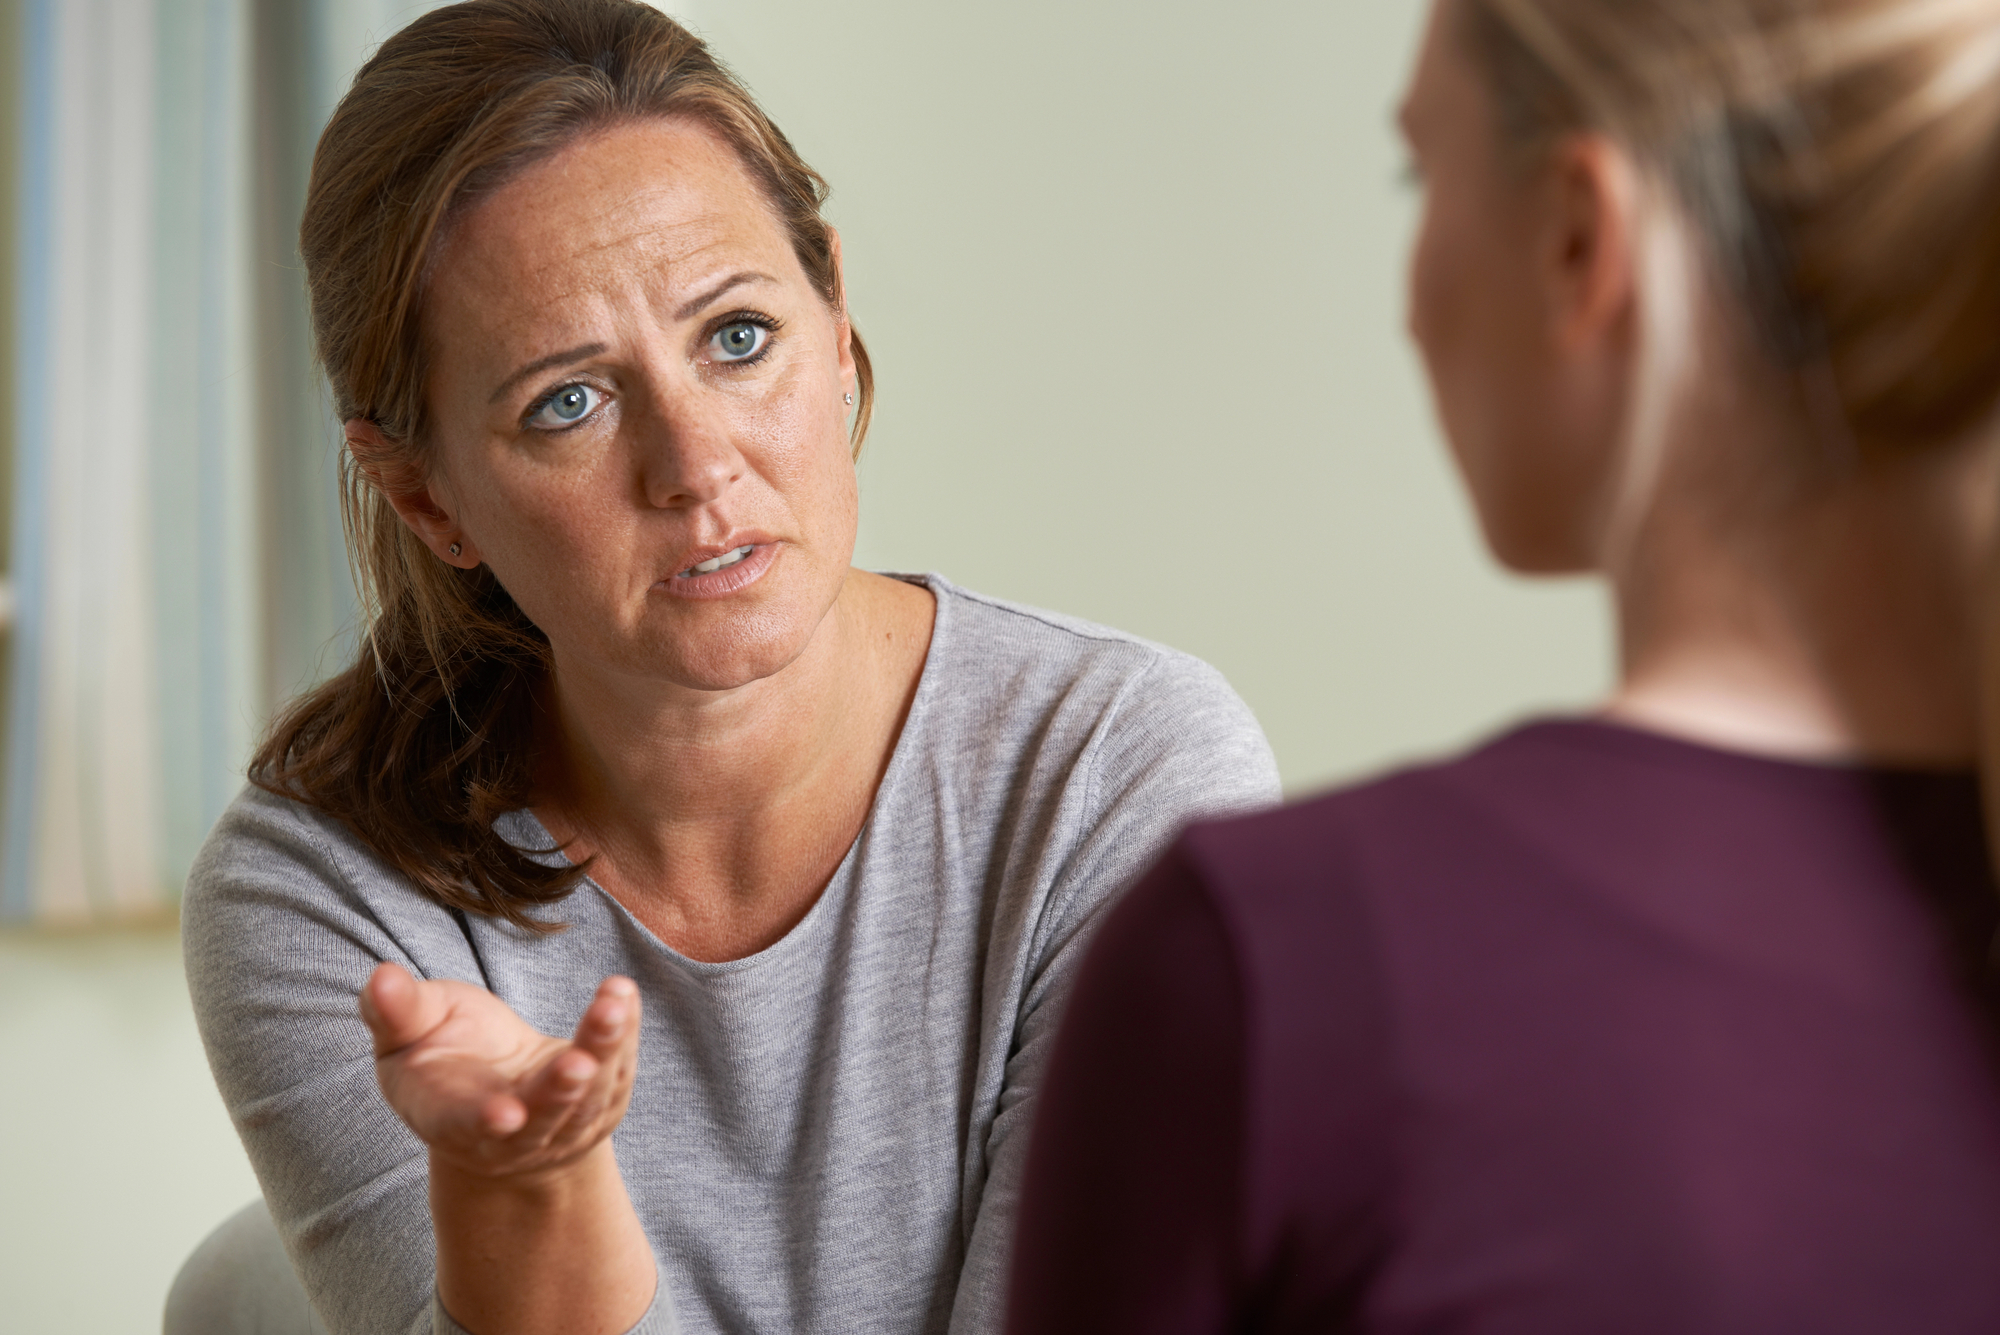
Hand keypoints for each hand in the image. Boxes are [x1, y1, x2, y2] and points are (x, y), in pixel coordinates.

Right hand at [357, 964, 640, 1181]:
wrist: (499, 1096)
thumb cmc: (442, 1058)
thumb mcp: (407, 1035)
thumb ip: (394, 1011)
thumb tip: (380, 978)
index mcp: (451, 1119)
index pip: (466, 1125)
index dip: (483, 1121)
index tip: (505, 1116)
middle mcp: (512, 1134)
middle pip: (542, 1115)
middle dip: (559, 1092)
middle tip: (577, 1065)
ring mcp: (562, 1124)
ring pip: (589, 1094)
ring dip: (603, 1050)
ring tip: (612, 1007)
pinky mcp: (601, 1102)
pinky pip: (618, 1069)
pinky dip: (622, 1033)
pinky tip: (622, 995)